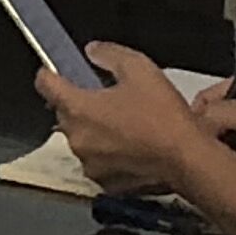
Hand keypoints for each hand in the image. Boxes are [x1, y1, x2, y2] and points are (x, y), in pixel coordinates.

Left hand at [40, 43, 208, 192]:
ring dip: (95, 130)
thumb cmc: (165, 118)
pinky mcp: (105, 182)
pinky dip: (108, 153)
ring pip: (82, 138)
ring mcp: (90, 163)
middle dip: (80, 103)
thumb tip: (93, 52)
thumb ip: (109, 54)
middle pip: (64, 112)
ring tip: (125, 124)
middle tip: (108, 98)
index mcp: (77, 108)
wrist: (190, 160)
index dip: (51, 73)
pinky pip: (98, 161)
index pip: (45, 84)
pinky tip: (130, 146)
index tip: (58, 71)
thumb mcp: (139, 69)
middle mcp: (77, 138)